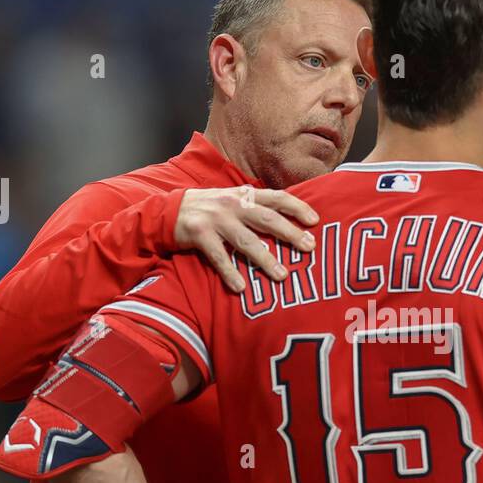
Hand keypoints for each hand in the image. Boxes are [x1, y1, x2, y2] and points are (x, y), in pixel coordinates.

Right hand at [172, 186, 319, 292]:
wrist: (167, 210)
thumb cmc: (209, 209)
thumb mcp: (233, 200)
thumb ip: (256, 206)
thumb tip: (287, 219)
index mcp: (244, 195)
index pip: (276, 197)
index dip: (297, 207)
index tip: (315, 221)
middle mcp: (233, 204)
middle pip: (267, 219)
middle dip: (290, 233)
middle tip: (309, 248)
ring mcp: (216, 219)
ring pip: (246, 241)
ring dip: (265, 260)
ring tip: (282, 276)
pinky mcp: (199, 235)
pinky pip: (218, 257)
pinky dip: (230, 273)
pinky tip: (241, 288)